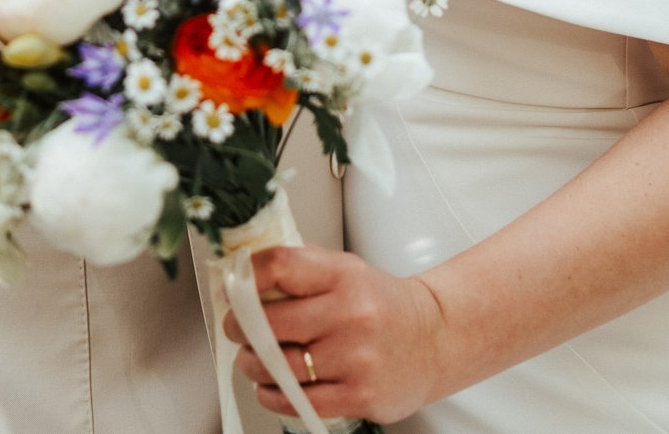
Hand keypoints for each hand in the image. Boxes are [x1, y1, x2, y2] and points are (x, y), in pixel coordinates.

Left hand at [220, 244, 452, 426]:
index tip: (234, 288)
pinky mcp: (360, 396)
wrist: (435, 339)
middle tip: (237, 330)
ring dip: (253, 365)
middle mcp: (351, 314)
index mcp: (344, 276)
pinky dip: (274, 396)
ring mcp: (356, 358)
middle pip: (269, 323)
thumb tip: (245, 271)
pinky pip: (298, 401)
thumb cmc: (383, 305)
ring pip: (278, 367)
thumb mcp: (348, 270)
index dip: (246, 277)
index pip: (280, 266)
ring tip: (254, 360)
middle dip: (240, 329)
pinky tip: (273, 387)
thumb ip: (301, 268)